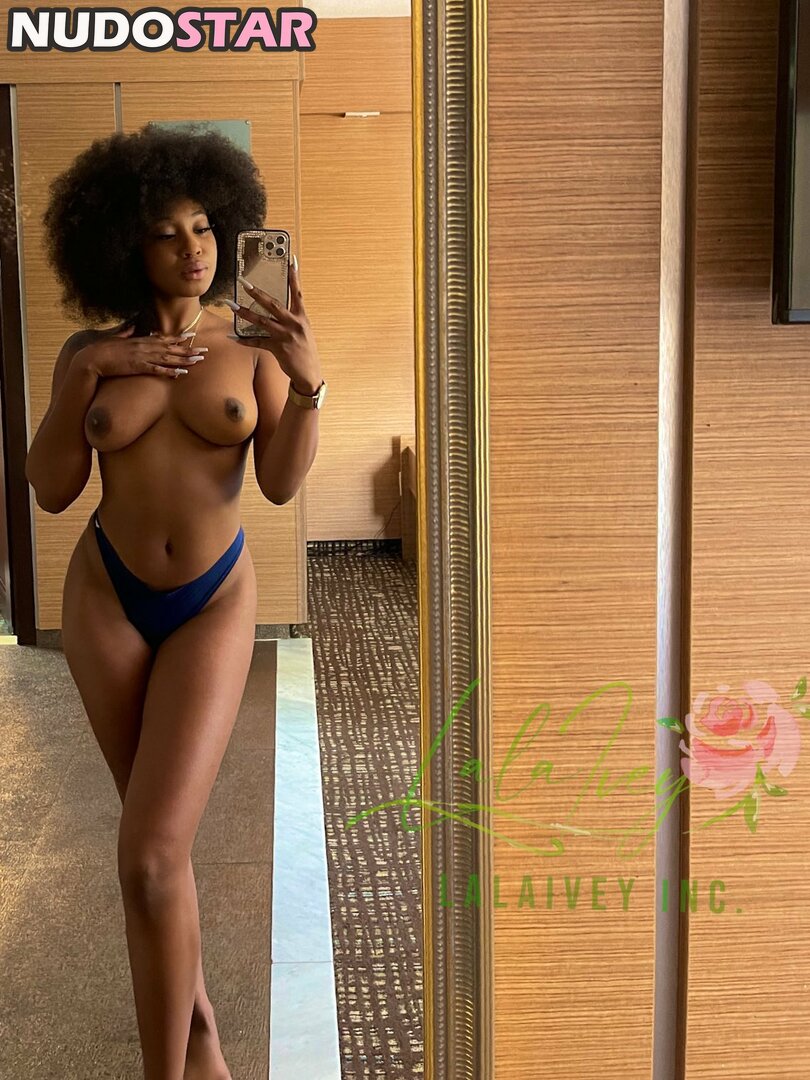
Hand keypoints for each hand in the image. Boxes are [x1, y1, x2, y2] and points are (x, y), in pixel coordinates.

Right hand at [74, 324, 204, 378]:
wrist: (92, 358)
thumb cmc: (102, 349)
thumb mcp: (117, 337)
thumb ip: (126, 332)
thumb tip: (132, 325)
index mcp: (140, 339)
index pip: (164, 338)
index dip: (179, 338)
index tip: (192, 337)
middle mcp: (144, 346)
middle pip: (171, 348)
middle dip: (188, 350)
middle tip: (204, 352)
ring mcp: (141, 356)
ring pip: (168, 358)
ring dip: (184, 361)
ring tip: (198, 362)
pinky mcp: (137, 367)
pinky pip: (157, 370)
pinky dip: (169, 371)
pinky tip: (180, 374)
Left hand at [229, 258, 321, 391]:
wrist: (309, 374)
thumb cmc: (305, 351)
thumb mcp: (303, 331)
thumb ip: (292, 319)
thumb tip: (276, 309)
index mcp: (302, 317)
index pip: (298, 292)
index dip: (295, 276)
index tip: (291, 260)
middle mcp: (294, 324)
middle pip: (273, 304)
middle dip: (257, 293)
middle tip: (244, 283)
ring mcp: (286, 336)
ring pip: (262, 321)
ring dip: (245, 313)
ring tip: (232, 306)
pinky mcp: (278, 349)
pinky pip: (257, 342)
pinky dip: (244, 339)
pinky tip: (233, 336)